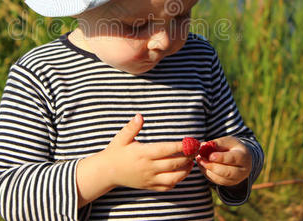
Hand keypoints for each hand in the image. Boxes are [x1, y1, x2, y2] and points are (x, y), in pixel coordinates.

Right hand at [77, 114, 193, 206]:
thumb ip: (132, 127)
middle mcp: (148, 167)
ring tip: (191, 161)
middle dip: (188, 157)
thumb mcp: (122, 138)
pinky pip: (167, 186)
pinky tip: (182, 172)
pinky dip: (178, 180)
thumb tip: (140, 116)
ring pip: (174, 178)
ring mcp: (150, 179)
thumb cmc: (116, 152)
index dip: (180, 146)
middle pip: (174, 164)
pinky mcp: (150, 186)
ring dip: (186, 170)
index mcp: (143, 153)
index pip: (166, 150)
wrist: (107, 172)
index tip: (191, 142)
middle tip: (195, 150)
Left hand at [196, 136, 251, 186]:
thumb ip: (218, 143)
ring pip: (220, 178)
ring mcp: (235, 180)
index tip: (210, 156)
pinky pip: (216, 180)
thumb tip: (204, 146)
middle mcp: (242, 171)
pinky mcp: (228, 184)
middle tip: (200, 159)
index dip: (221, 158)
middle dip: (212, 166)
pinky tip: (202, 165)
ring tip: (199, 160)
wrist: (242, 159)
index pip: (232, 159)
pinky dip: (207, 173)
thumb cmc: (234, 148)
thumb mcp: (229, 141)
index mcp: (243, 157)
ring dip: (207, 170)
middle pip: (227, 172)